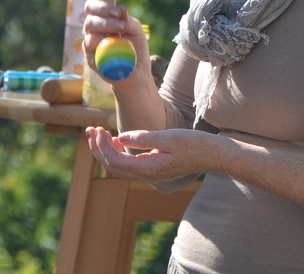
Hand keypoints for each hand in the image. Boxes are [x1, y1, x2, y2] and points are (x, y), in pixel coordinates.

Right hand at [82, 0, 151, 80]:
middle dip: (106, 21)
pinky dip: (103, 49)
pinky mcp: (91, 60)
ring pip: (90, 36)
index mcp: (102, 19)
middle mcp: (93, 31)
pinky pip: (92, 52)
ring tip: (121, 38)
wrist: (137, 71)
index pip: (92, 6)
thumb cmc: (136, 47)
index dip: (100, 7)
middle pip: (89, 20)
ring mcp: (90, 46)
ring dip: (106, 35)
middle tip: (121, 26)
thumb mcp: (136, 31)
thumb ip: (128, 20)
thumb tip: (121, 8)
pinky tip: (114, 50)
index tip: (116, 13)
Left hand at [85, 126, 218, 184]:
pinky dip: (118, 153)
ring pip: (118, 167)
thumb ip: (144, 138)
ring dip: (105, 151)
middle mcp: (146, 175)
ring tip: (98, 133)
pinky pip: (128, 165)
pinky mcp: (153, 170)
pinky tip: (116, 140)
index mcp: (149, 169)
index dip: (101, 145)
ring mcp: (150, 175)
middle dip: (97, 148)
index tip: (98, 128)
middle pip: (112, 166)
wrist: (213, 155)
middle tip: (90, 129)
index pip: (114, 160)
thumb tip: (120, 136)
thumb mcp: (169, 137)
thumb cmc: (194, 144)